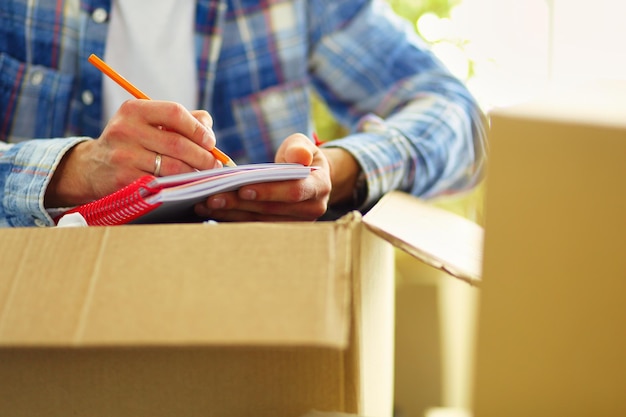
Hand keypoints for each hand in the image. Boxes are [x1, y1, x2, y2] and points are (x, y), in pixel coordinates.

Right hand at [45, 100, 220, 206]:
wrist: (92, 168)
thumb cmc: (133, 142)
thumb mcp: (149, 123)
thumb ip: (182, 120)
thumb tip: (209, 131)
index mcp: (134, 110)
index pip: (174, 112)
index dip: (197, 128)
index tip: (210, 142)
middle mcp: (125, 130)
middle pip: (178, 143)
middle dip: (203, 156)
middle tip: (215, 165)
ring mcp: (123, 156)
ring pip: (173, 167)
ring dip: (194, 173)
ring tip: (203, 176)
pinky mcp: (123, 180)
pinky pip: (162, 184)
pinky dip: (179, 186)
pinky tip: (186, 186)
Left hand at [195, 133, 331, 221]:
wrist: (309, 178)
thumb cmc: (301, 157)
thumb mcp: (303, 145)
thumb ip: (299, 148)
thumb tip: (299, 157)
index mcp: (319, 187)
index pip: (294, 192)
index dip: (269, 191)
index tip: (242, 188)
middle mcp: (311, 210)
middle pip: (271, 210)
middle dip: (240, 204)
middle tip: (212, 197)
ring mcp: (296, 224)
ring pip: (260, 222)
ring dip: (231, 214)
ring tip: (205, 205)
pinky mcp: (281, 231)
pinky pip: (254, 227)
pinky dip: (231, 219)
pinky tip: (211, 212)